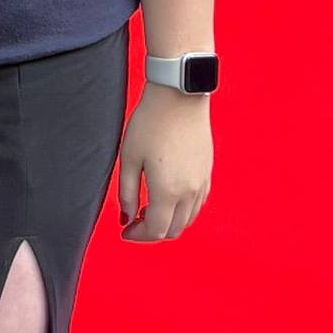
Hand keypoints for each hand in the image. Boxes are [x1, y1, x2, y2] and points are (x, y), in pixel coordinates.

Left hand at [117, 83, 211, 241]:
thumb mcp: (129, 158)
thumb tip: (126, 217)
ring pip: (188, 219)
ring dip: (168, 221)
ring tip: (148, 207)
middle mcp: (190, 192)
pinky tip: (167, 197)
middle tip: (134, 220)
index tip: (125, 230)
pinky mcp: (207, 172)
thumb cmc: (150, 122)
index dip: (138, 236)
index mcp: (168, 191)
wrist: (179, 96)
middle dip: (152, 232)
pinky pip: (197, 204)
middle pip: (173, 230)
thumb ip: (127, 192)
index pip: (156, 231)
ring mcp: (202, 183)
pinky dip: (182, 210)